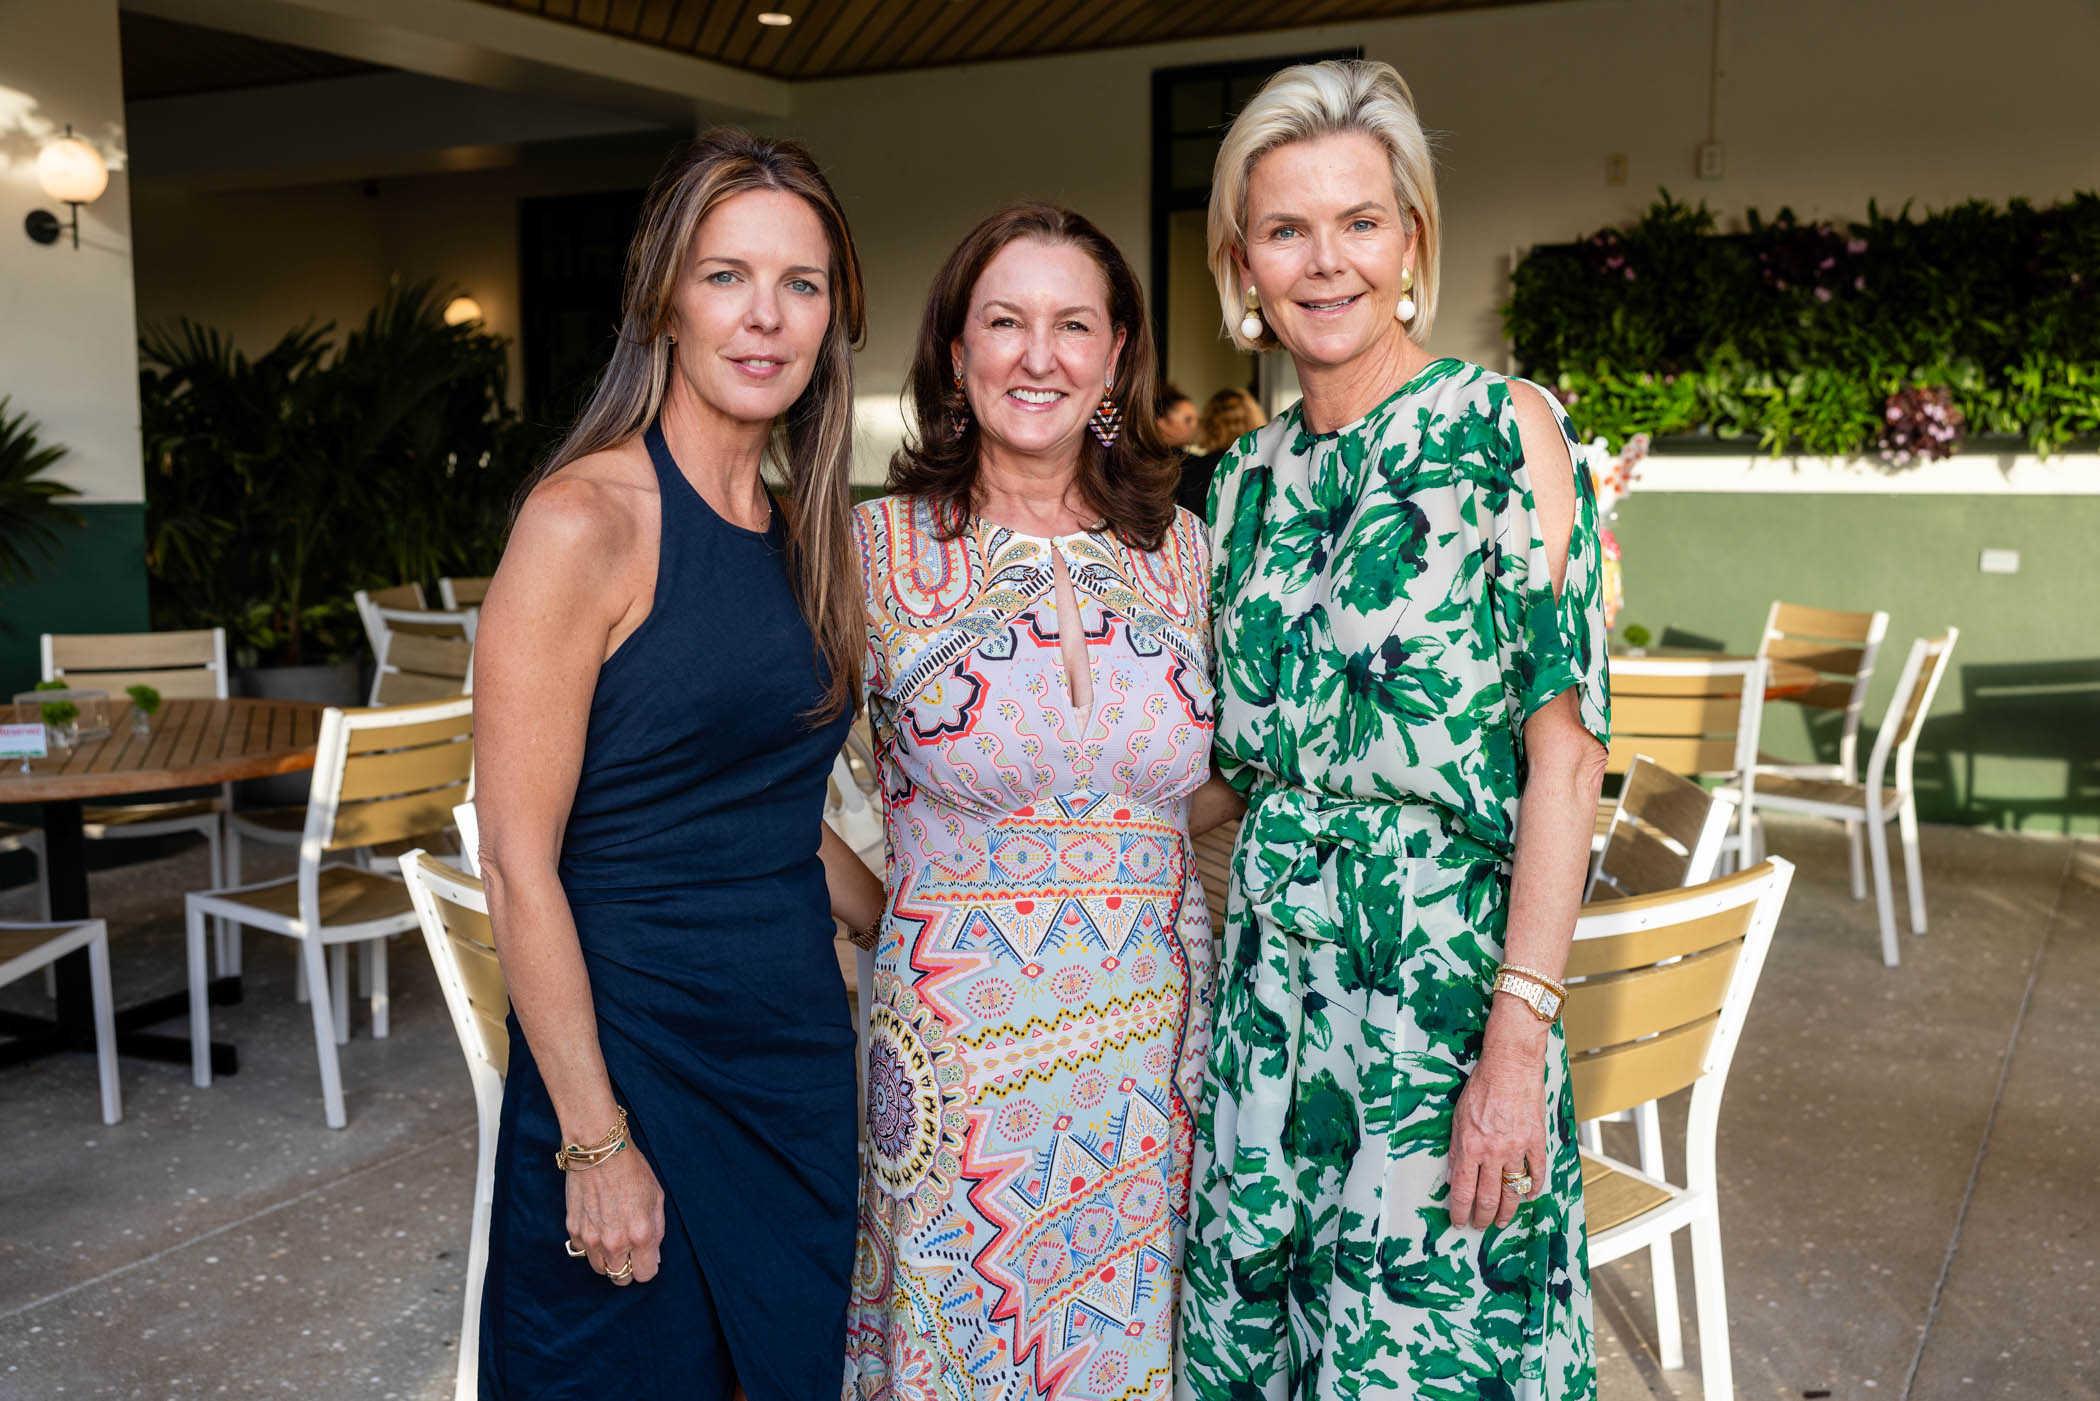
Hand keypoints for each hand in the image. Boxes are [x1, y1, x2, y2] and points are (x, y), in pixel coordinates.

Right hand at [564, 1145, 664, 1285]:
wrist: (599, 1151)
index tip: (646, 1258)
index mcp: (640, 1235)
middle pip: (620, 1278)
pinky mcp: (573, 1230)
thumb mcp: (656, 1198)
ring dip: (607, 1259)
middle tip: (629, 1250)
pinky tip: (597, 1226)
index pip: (645, 1275)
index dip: (647, 1267)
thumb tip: (654, 1257)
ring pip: (600, 1269)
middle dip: (627, 1268)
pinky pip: (582, 1251)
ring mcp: (591, 1238)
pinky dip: (590, 1245)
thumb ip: (657, 1231)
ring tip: (613, 1238)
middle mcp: (615, 1242)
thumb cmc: (632, 1170)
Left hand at [1446, 1011, 1550, 1229]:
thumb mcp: (1458, 1117)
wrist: (1511, 1066)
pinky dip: (1534, 1188)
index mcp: (1471, 1146)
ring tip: (1502, 1221)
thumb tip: (1453, 1177)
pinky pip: (1537, 1173)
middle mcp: (1494, 1152)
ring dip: (1507, 1211)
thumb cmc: (1482, 1086)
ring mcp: (1518, 1149)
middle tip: (1480, 1226)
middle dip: (1482, 1217)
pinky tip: (1529, 1196)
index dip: (1460, 1211)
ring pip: (1513, 1191)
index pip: (1463, 1191)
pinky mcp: (1536, 1141)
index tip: (1458, 1222)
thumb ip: (1456, 1150)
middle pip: (1488, 1197)